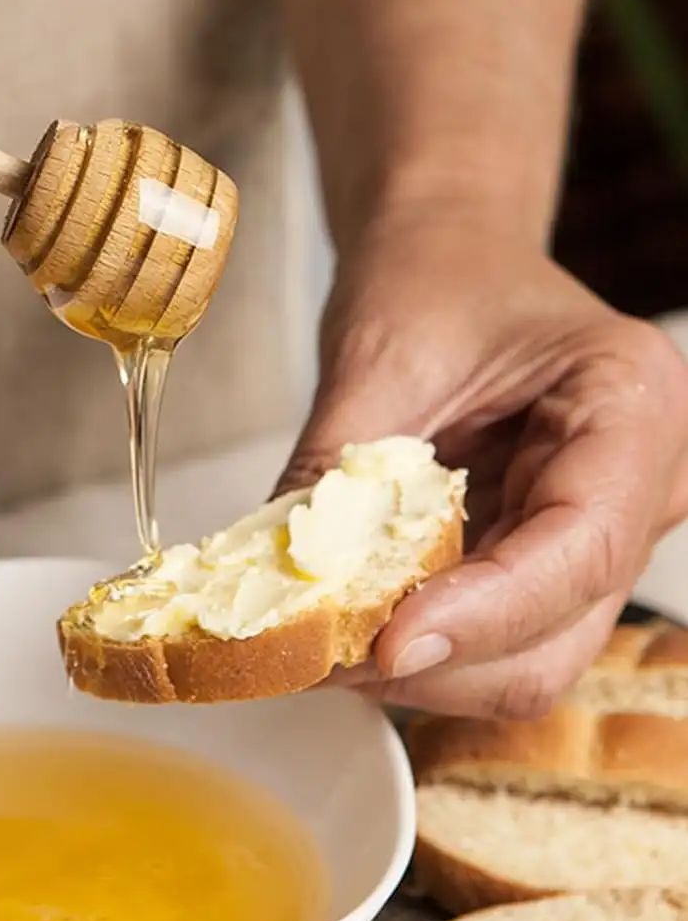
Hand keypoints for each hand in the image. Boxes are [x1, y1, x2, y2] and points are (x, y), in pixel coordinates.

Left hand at [281, 207, 687, 717]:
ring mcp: (602, 534)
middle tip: (318, 652)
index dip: (483, 611)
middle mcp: (645, 485)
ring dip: (420, 668)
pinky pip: (494, 637)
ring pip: (529, 658)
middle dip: (438, 658)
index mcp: (630, 404)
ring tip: (318, 641)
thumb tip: (275, 583)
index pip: (579, 545)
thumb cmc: (432, 276)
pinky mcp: (547, 563)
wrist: (449, 252)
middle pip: (560, 631)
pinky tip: (345, 625)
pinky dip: (417, 645)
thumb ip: (336, 472)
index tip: (387, 639)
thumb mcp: (376, 359)